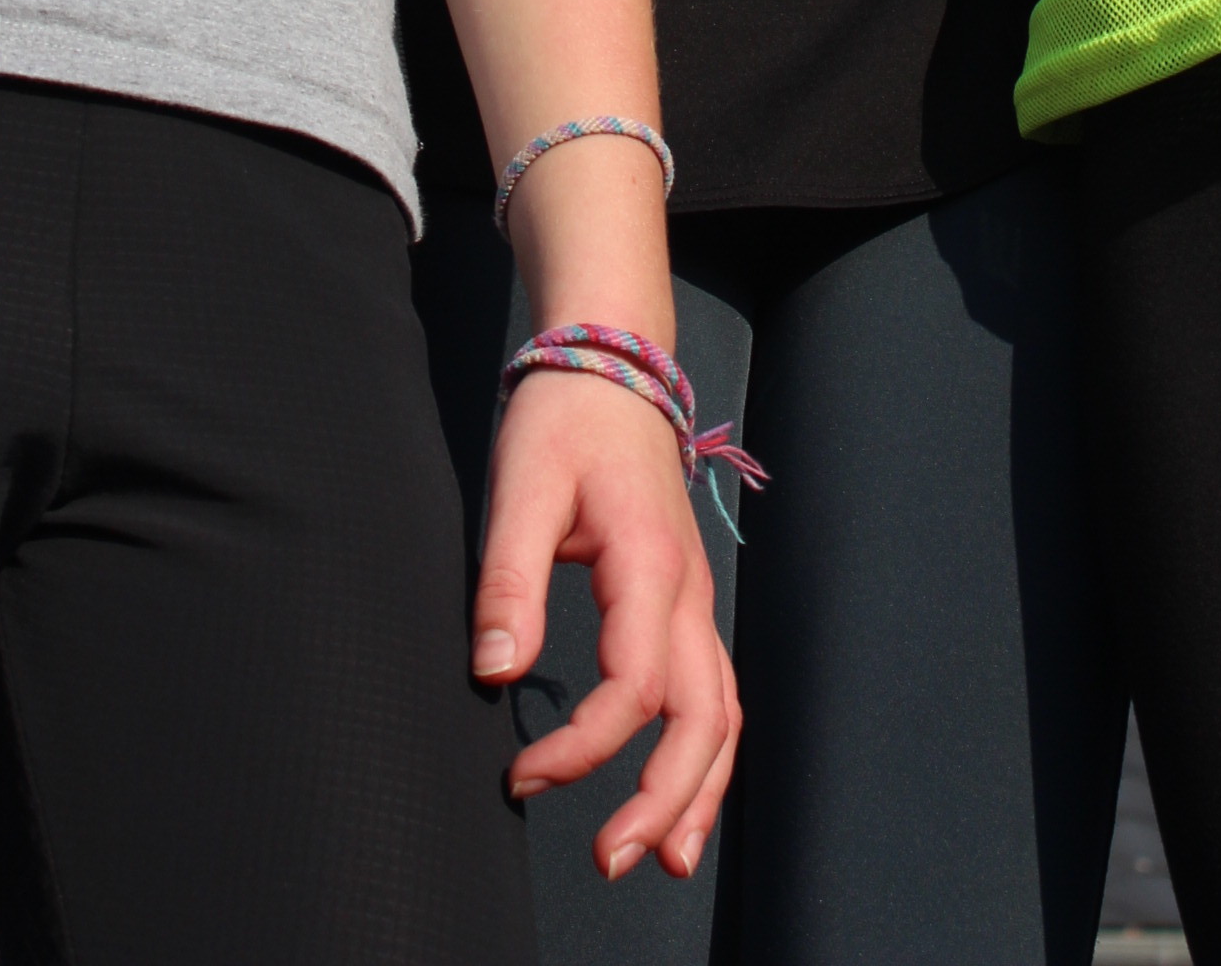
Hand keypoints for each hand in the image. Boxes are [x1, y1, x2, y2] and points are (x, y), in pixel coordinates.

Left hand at [473, 368, 740, 882]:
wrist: (613, 359)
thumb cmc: (564, 420)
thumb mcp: (521, 489)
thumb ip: (508, 582)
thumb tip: (496, 675)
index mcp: (649, 564)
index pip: (634, 687)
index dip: (581, 747)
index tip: (520, 774)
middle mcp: (688, 591)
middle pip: (705, 717)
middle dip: (665, 801)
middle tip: (612, 861)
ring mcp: (695, 598)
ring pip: (723, 712)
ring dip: (699, 790)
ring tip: (663, 857)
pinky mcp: (685, 602)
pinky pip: (715, 691)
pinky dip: (705, 754)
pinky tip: (679, 798)